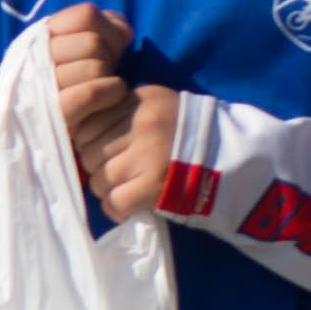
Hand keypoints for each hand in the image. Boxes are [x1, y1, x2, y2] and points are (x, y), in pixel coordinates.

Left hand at [42, 5, 181, 217]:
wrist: (234, 163)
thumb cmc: (189, 137)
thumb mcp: (159, 108)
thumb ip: (123, 112)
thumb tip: (76, 131)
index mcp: (141, 100)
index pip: (89, 121)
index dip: (92, 141)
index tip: (107, 150)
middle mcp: (143, 123)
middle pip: (90, 151)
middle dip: (98, 166)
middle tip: (119, 173)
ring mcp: (149, 154)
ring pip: (99, 178)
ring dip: (109, 189)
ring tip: (128, 188)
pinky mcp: (154, 185)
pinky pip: (114, 202)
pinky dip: (117, 209)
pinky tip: (130, 205)